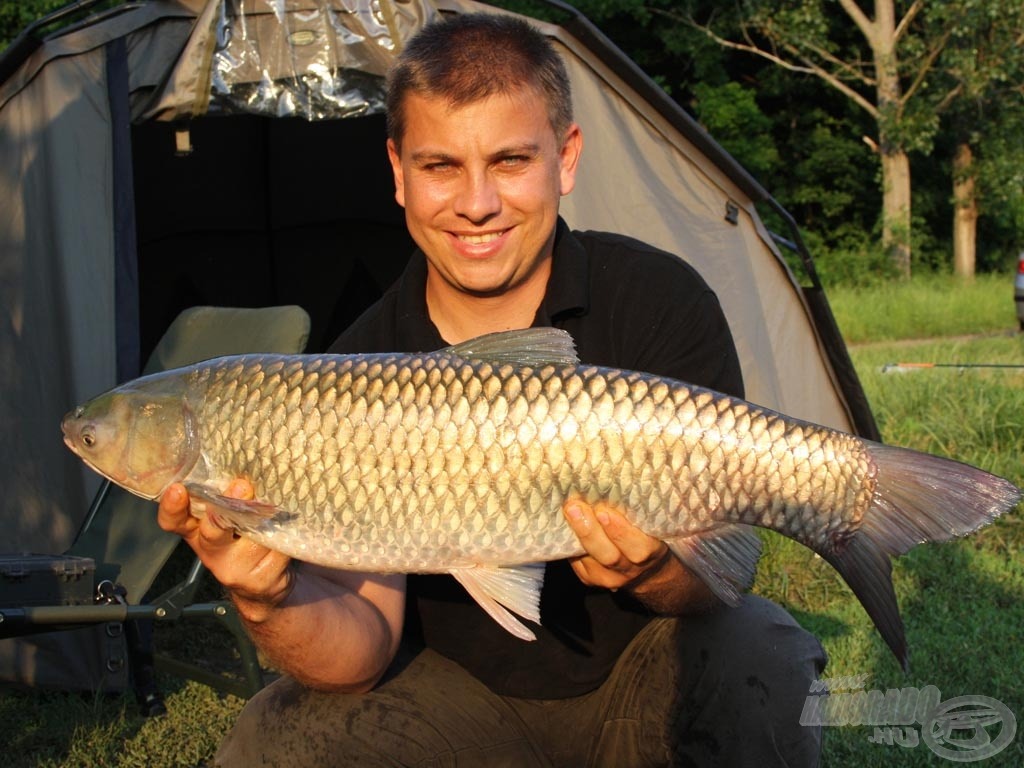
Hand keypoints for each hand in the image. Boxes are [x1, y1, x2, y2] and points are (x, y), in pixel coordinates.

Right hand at [157, 480, 293, 622]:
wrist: (264, 585)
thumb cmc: (246, 539)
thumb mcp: (230, 518)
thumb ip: (228, 498)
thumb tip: (243, 471)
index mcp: (197, 530)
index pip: (174, 521)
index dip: (172, 507)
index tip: (178, 489)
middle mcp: (211, 551)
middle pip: (213, 530)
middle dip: (227, 507)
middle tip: (241, 486)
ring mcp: (234, 569)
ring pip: (254, 537)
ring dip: (269, 519)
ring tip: (277, 507)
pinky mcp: (259, 580)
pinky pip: (277, 549)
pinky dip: (285, 536)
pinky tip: (288, 530)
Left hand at [562, 498, 717, 612]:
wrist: (647, 572)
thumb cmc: (650, 536)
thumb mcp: (653, 525)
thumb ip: (639, 510)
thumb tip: (620, 471)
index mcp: (652, 553)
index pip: (640, 547)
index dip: (621, 532)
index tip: (605, 512)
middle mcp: (630, 569)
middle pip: (609, 556)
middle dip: (590, 531)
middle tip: (575, 507)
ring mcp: (608, 578)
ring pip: (589, 561)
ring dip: (576, 534)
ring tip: (567, 511)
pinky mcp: (590, 579)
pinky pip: (577, 562)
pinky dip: (568, 542)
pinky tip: (562, 522)